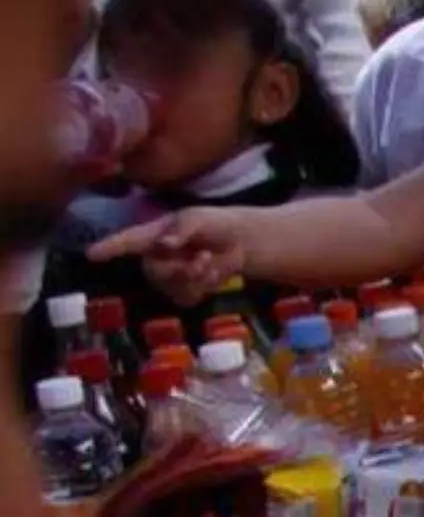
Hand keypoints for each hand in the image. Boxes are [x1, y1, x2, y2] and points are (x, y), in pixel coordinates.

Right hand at [87, 208, 247, 308]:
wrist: (239, 241)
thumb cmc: (212, 223)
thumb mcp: (198, 218)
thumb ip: (182, 229)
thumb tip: (164, 243)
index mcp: (151, 235)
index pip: (126, 242)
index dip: (108, 248)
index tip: (91, 254)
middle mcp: (154, 257)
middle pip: (154, 272)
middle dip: (181, 269)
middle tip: (203, 257)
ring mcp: (168, 277)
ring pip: (171, 287)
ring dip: (195, 277)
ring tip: (209, 262)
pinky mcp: (183, 291)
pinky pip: (186, 297)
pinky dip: (204, 287)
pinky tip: (212, 274)